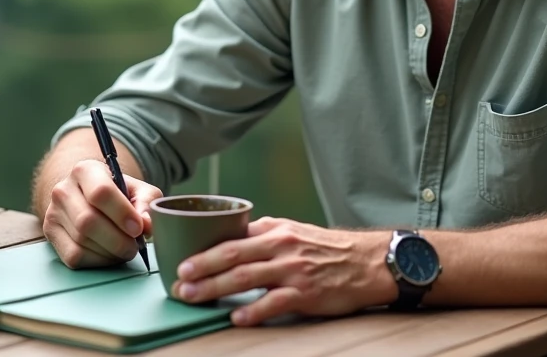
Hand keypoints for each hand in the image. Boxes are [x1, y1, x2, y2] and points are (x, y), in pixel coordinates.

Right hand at [43, 159, 163, 268]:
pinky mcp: (50, 234)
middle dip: (117, 239)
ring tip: (124, 248)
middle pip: (88, 221)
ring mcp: (53, 212)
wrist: (88, 198)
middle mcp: (63, 189)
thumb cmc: (117, 194)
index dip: (122, 213)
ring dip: (110, 252)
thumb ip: (148, 203)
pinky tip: (108, 254)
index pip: (101, 192)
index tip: (138, 228)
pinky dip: (97, 260)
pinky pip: (74, 256)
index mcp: (85, 170)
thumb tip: (147, 224)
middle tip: (134, 246)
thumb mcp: (138, 190)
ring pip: (81, 240)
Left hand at [171, 217, 396, 325]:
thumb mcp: (293, 232)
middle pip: (232, 254)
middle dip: (202, 267)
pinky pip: (275, 301)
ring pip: (246, 276)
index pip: (231, 235)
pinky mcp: (306, 291)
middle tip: (178, 279)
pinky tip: (237, 317)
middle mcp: (281, 245)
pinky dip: (254, 310)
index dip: (203, 248)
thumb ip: (262, 237)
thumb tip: (228, 243)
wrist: (367, 261)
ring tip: (194, 295)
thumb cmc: (326, 250)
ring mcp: (293, 269)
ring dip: (216, 287)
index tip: (180, 258)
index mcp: (274, 229)